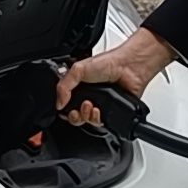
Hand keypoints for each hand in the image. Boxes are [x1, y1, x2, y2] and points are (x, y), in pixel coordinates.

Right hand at [57, 30, 177, 123]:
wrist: (128, 68)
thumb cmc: (108, 63)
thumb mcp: (78, 70)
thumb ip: (63, 86)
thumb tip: (58, 104)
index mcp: (78, 87)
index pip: (66, 104)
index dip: (63, 109)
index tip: (64, 108)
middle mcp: (88, 97)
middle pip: (75, 116)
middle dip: (74, 116)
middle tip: (77, 110)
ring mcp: (99, 105)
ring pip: (86, 122)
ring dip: (85, 117)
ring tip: (89, 106)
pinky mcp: (110, 113)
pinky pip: (100, 124)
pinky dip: (96, 119)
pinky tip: (97, 111)